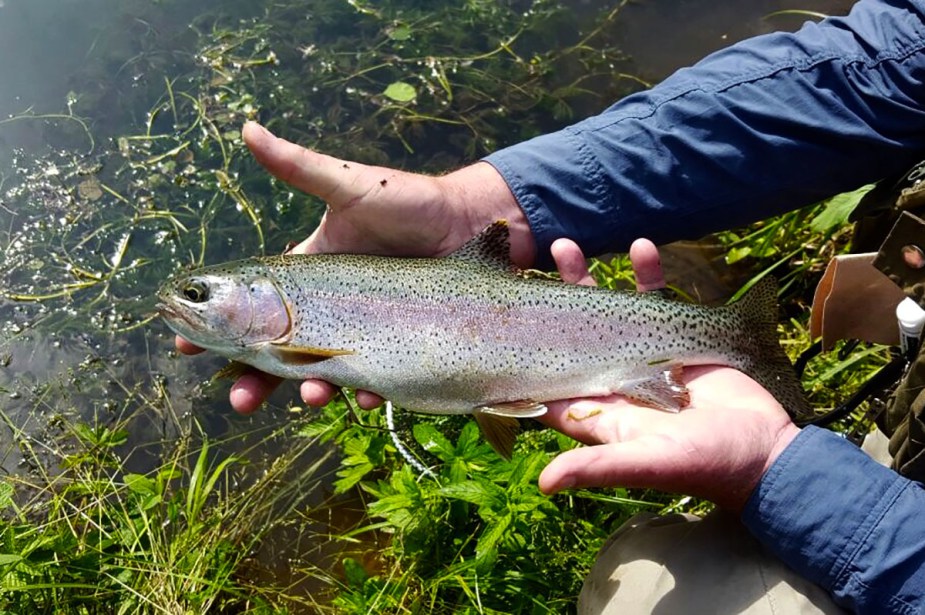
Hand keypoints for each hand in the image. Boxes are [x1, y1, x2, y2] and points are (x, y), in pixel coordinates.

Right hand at [177, 121, 529, 412]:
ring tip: (310, 396)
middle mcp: (328, 307)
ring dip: (310, 388)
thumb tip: (247, 128)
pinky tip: (366, 398)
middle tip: (237, 399)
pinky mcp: (396, 343)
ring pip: (324, 369)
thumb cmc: (404, 200)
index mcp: (307, 273)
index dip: (220, 327)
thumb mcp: (348, 186)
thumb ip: (299, 166)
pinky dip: (368, 390)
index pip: (254, 307)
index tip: (183, 347)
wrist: (464, 222)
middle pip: (280, 352)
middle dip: (254, 378)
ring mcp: (362, 328)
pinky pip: (376, 375)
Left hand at [538, 238, 799, 511]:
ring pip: (606, 310)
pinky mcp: (676, 339)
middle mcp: (612, 379)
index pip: (546, 383)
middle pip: (568, 335)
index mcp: (597, 409)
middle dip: (548, 302)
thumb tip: (544, 484)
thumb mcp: (647, 463)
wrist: (764, 449)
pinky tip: (640, 247)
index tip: (498, 323)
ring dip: (588, 278)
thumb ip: (597, 465)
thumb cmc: (703, 463)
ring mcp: (642, 355)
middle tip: (528, 268)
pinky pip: (657, 298)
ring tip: (565, 245)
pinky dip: (648, 273)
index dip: (521, 357)